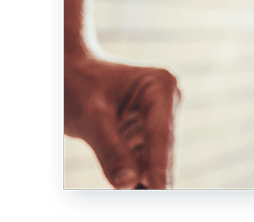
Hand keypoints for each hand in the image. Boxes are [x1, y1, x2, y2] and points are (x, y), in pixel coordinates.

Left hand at [63, 55, 179, 188]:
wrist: (68, 72)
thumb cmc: (77, 85)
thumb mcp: (90, 117)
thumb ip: (109, 150)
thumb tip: (128, 184)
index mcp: (161, 87)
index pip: (162, 135)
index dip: (161, 167)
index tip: (162, 192)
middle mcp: (167, 102)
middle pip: (162, 151)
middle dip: (155, 178)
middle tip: (154, 199)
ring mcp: (158, 119)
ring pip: (152, 161)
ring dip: (144, 183)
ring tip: (144, 195)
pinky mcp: (145, 134)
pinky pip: (141, 162)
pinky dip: (134, 178)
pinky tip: (136, 193)